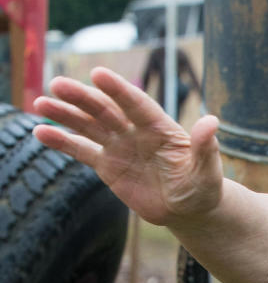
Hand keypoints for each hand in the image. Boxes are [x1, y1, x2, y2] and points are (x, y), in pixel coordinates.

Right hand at [34, 67, 222, 226]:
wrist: (188, 208)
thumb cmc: (202, 187)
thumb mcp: (207, 170)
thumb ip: (205, 147)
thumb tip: (212, 121)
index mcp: (160, 128)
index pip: (137, 104)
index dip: (118, 90)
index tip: (98, 74)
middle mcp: (136, 132)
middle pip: (106, 110)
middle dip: (83, 98)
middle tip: (57, 84)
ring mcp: (120, 146)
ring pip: (89, 126)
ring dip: (65, 115)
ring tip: (40, 103)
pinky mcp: (107, 165)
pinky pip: (82, 151)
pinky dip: (62, 142)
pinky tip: (41, 132)